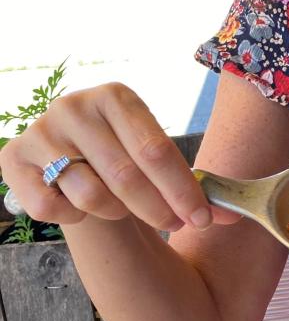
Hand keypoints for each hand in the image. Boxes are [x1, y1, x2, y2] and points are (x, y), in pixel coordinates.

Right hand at [0, 83, 235, 232]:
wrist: (72, 157)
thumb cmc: (123, 157)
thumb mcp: (156, 158)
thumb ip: (193, 186)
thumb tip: (234, 217)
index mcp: (117, 96)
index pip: (157, 150)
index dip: (183, 190)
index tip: (203, 219)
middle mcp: (75, 106)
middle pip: (127, 175)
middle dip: (159, 208)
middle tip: (175, 224)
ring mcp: (42, 132)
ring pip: (90, 194)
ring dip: (115, 212)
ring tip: (121, 206)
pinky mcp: (14, 159)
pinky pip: (51, 207)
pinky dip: (73, 217)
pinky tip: (79, 205)